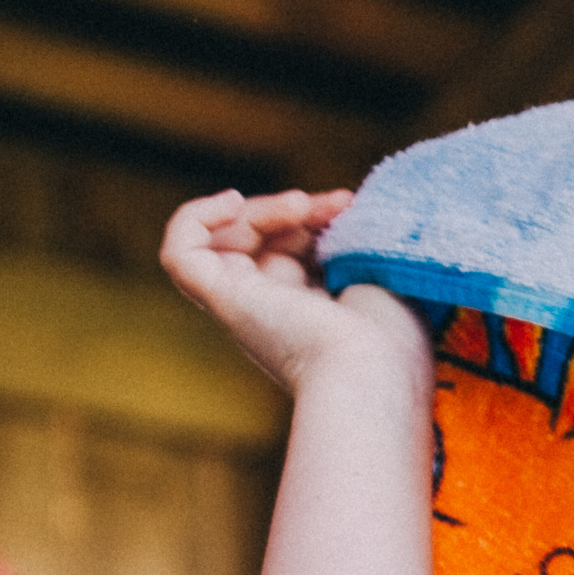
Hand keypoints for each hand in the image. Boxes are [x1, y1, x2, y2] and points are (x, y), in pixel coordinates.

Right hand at [161, 189, 425, 391]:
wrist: (374, 371)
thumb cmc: (392, 338)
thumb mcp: (378, 278)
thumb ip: (353, 243)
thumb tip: (335, 206)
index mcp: (314, 314)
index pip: (292, 250)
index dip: (315, 216)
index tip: (349, 205)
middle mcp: (275, 314)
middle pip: (260, 242)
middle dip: (293, 208)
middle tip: (335, 206)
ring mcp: (248, 307)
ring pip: (227, 240)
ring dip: (261, 208)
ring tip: (300, 206)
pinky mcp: (225, 301)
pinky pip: (181, 254)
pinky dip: (196, 216)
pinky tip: (234, 203)